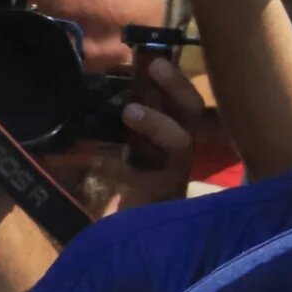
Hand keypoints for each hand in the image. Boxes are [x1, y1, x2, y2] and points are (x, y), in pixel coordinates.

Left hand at [93, 57, 204, 215]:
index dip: (177, 81)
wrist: (134, 231)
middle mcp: (184, 149)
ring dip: (158, 123)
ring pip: (180, 142)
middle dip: (178, 88)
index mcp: (177, 133)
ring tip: (130, 111)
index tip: (157, 60)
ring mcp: (175, 172)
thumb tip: (119, 83)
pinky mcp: (159, 195)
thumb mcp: (134, 146)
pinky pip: (143, 178)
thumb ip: (135, 120)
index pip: (188, 102)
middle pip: (194, 113)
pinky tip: (98, 161)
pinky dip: (119, 167)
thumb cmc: (134, 181)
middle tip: (154, 68)